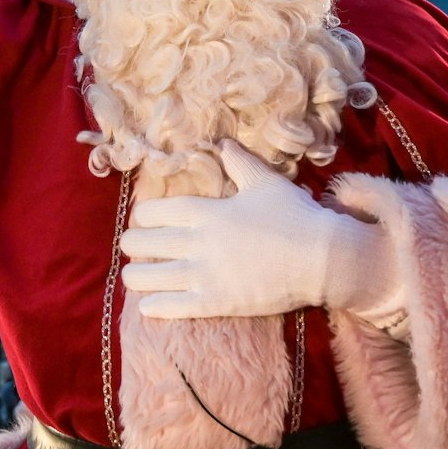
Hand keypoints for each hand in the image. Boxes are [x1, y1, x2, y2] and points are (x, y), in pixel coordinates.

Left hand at [120, 141, 392, 319]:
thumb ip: (239, 162)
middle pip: (152, 243)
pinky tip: (145, 306)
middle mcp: (201, 241)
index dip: (145, 215)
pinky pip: (177, 305)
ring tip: (129, 275)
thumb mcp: (265, 182)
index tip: (138, 217)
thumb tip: (222, 142)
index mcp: (210, 211)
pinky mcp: (218, 301)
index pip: (162, 211)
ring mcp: (207, 273)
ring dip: (137, 276)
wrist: (320, 258)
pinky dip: (157, 306)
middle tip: (127, 245)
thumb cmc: (295, 215)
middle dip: (135, 243)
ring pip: (156, 276)